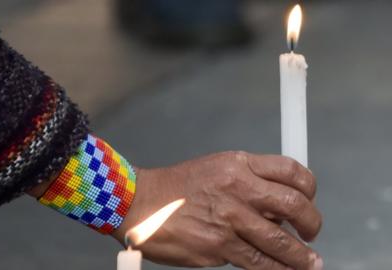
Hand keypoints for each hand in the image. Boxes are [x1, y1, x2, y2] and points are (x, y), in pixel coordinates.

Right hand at [112, 151, 322, 269]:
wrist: (140, 203)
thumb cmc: (176, 187)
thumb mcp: (216, 169)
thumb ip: (248, 181)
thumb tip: (278, 205)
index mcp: (238, 164)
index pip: (291, 171)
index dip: (309, 188)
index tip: (310, 200)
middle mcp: (238, 188)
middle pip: (295, 204)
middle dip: (312, 223)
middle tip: (312, 233)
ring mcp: (229, 218)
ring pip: (281, 241)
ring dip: (302, 256)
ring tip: (309, 262)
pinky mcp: (218, 246)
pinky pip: (259, 262)